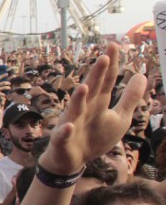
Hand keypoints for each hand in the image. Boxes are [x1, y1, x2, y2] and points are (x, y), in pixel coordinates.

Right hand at [41, 43, 146, 173]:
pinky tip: (69, 126)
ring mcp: (71, 122)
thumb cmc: (95, 136)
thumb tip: (141, 75)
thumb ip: (130, 97)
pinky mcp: (63, 139)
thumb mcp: (119, 117)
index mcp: (98, 102)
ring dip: (79, 98)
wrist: (73, 159)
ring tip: (85, 86)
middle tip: (103, 57)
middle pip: (91, 89)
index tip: (114, 45)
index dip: (111, 64)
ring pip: (75, 108)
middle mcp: (84, 108)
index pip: (106, 80)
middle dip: (96, 74)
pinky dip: (65, 130)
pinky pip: (63, 134)